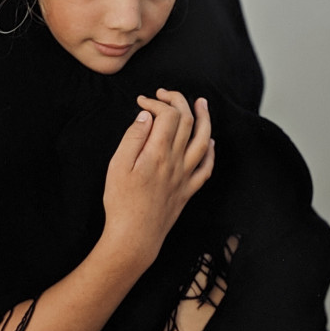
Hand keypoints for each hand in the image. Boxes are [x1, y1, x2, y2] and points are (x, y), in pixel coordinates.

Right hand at [101, 89, 213, 270]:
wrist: (134, 237)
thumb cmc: (121, 202)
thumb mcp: (118, 166)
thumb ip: (133, 137)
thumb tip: (146, 115)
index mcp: (158, 153)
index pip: (167, 115)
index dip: (156, 102)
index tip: (141, 101)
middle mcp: (176, 162)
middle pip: (187, 122)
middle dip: (178, 101)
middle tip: (165, 93)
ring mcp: (185, 176)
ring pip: (203, 140)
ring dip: (204, 119)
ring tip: (201, 103)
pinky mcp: (188, 190)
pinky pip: (206, 167)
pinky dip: (211, 151)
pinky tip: (210, 142)